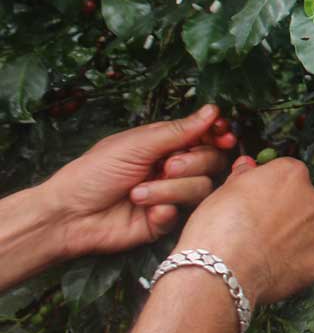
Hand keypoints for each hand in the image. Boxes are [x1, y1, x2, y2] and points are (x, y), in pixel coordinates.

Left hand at [40, 105, 228, 260]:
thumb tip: (212, 111)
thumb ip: (178, 131)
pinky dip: (164, 210)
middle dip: (192, 162)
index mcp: (165, 145)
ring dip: (170, 189)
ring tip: (138, 193)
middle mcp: (172, 168)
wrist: (69, 215)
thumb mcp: (136, 144)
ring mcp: (171, 195)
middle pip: (211, 161)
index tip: (223, 136)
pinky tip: (146, 211)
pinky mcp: (166, 221)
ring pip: (201, 188)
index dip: (217, 135)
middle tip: (167, 166)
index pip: (204, 136)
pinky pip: (184, 213)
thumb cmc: (94, 173)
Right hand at [174, 155, 313, 308]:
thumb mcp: (223, 190)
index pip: (288, 175)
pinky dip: (293, 264)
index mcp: (292, 174)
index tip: (256, 201)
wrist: (220, 272)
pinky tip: (270, 269)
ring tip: (262, 252)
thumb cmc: (218, 228)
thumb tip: (248, 166)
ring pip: (308, 232)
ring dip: (292, 239)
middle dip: (285, 214)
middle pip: (303, 203)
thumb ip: (244, 175)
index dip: (270, 189)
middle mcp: (313, 200)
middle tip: (258, 229)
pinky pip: (307, 260)